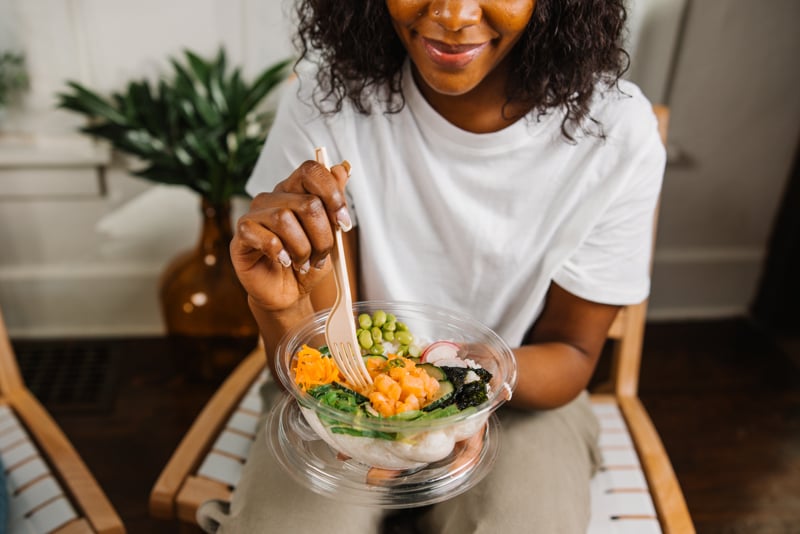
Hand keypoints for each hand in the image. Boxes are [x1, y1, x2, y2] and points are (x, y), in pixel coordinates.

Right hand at [230, 159, 351, 311]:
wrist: (289, 293)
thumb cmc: (308, 262)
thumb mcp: (330, 234)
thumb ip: (334, 201)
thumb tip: (342, 169)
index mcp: (294, 191)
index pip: (311, 171)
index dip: (332, 194)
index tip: (343, 223)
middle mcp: (273, 198)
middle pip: (307, 203)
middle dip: (323, 236)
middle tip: (321, 255)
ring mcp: (254, 215)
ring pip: (285, 219)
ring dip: (303, 248)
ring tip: (303, 263)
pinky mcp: (242, 236)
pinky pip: (264, 236)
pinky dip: (281, 253)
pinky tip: (285, 262)